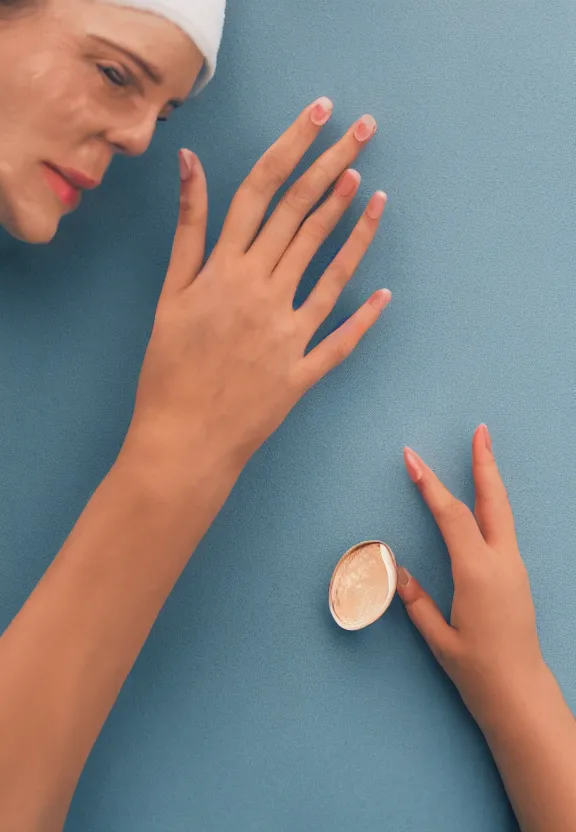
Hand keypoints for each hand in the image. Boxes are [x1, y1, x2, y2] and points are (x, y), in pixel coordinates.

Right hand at [127, 98, 389, 474]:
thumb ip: (188, 230)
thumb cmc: (167, 368)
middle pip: (304, 217)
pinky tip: (385, 294)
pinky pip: (341, 340)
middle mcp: (263, 292)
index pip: (265, 191)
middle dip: (335, 167)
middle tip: (364, 132)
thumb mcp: (169, 295)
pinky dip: (363, 318)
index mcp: (226, 270)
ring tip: (371, 190)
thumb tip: (192, 165)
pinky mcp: (304, 369)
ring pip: (330, 268)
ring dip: (353, 227)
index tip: (320, 115)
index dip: (294, 148)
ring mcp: (289, 332)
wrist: (182, 439)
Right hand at [396, 424, 545, 725]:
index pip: (451, 517)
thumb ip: (417, 601)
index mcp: (478, 573)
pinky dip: (494, 504)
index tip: (413, 457)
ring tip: (484, 452)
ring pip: (503, 512)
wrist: (520, 694)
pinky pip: (505, 529)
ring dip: (491, 480)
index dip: (431, 485)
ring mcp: (514, 567)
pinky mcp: (517, 575)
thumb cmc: (477, 671)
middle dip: (484, 464)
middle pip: (493, 502)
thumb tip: (396, 569)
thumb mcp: (438, 639)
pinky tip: (486, 500)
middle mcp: (501, 563)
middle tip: (481, 431)